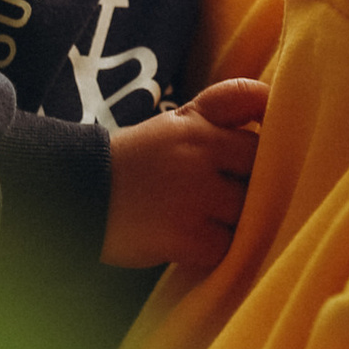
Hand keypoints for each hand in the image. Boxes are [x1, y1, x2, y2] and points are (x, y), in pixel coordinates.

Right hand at [100, 76, 265, 273]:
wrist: (76, 194)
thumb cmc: (138, 159)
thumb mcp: (179, 120)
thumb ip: (225, 105)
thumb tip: (272, 97)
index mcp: (199, 126)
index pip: (262, 130)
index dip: (271, 151)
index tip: (269, 162)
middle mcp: (199, 156)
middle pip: (262, 175)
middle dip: (260, 189)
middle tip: (245, 199)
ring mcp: (193, 197)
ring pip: (248, 214)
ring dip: (241, 223)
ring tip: (217, 223)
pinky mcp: (184, 237)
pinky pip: (226, 248)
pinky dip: (219, 251)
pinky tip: (199, 244)